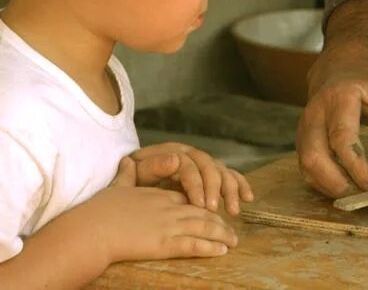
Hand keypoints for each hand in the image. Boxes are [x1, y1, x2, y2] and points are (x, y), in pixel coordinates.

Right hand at [76, 156, 238, 262]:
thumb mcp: (117, 186)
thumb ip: (127, 175)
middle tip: (232, 228)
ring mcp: (168, 225)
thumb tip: (128, 160)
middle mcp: (168, 207)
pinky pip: (194, 244)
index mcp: (159, 195)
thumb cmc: (99, 211)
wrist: (91, 229)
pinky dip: (210, 247)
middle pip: (202, 212)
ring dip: (221, 234)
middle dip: (219, 221)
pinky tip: (222, 250)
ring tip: (233, 241)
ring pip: (204, 227)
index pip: (189, 197)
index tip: (213, 209)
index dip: (203, 203)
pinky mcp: (164, 243)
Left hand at [125, 143, 253, 214]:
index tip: (199, 205)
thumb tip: (174, 160)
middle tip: (215, 210)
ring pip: (222, 171)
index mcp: (174, 152)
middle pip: (210, 167)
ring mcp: (203, 163)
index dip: (196, 185)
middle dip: (215, 189)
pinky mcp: (211, 173)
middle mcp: (193, 155)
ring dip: (231, 190)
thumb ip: (152, 166)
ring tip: (234, 211)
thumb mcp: (137, 171)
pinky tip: (248, 197)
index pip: (189, 166)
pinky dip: (240, 185)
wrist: (136, 174)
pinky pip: (229, 175)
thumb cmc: (135, 176)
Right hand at [297, 52, 367, 196]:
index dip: (355, 163)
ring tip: (353, 199)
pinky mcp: (302, 139)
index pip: (341, 136)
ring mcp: (304, 127)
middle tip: (360, 198)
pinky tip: (343, 190)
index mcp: (340, 98)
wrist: (340, 66)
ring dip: (327, 186)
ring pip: (305, 164)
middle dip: (335, 182)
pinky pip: (304, 167)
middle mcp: (315, 112)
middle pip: (314, 155)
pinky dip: (321, 183)